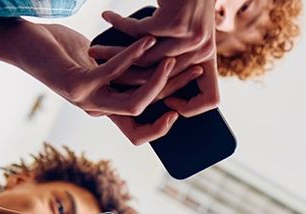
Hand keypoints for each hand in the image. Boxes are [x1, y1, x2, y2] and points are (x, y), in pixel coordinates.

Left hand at [0, 18, 177, 118]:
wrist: (21, 42)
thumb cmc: (59, 49)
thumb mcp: (98, 61)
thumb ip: (122, 71)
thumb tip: (156, 65)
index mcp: (102, 106)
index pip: (139, 128)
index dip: (163, 124)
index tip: (184, 104)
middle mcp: (96, 109)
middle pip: (144, 112)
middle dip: (173, 94)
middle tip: (194, 71)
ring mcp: (86, 100)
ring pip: (134, 100)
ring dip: (158, 79)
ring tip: (174, 57)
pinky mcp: (77, 84)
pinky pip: (114, 74)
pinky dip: (134, 57)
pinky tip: (147, 42)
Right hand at [102, 0, 218, 116]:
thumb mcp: (189, 31)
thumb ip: (177, 56)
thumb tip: (147, 81)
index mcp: (208, 57)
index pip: (210, 99)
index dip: (190, 108)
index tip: (165, 101)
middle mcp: (202, 51)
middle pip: (160, 79)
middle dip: (127, 78)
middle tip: (105, 73)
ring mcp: (189, 38)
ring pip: (143, 58)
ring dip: (114, 53)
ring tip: (95, 49)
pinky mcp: (173, 23)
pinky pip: (138, 33)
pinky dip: (119, 24)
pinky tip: (107, 15)